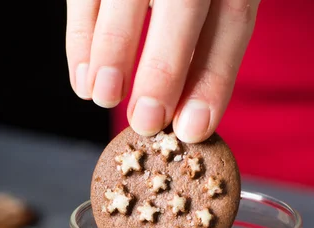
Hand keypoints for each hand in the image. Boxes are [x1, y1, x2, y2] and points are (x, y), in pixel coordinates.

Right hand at [66, 0, 258, 142]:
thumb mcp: (210, 10)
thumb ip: (204, 52)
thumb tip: (187, 122)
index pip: (232, 18)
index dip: (212, 78)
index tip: (192, 129)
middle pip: (183, 3)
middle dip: (164, 69)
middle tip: (146, 121)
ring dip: (113, 50)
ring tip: (106, 97)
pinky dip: (81, 40)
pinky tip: (85, 83)